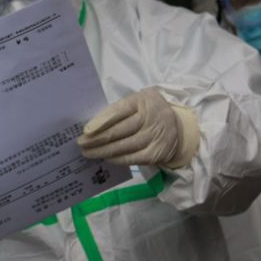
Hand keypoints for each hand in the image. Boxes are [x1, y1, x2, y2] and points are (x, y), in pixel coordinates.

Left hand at [77, 87, 199, 167]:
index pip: (118, 111)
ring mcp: (153, 137)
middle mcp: (150, 118)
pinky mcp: (155, 153)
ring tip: (88, 153)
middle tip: (81, 143)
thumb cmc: (149, 112)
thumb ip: (119, 109)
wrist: (179, 127)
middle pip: (118, 130)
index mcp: (142, 100)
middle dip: (96, 139)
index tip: (86, 130)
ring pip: (123, 146)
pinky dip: (116, 159)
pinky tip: (105, 158)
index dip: (101, 121)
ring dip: (102, 151)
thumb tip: (93, 125)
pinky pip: (131, 158)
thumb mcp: (138, 102)